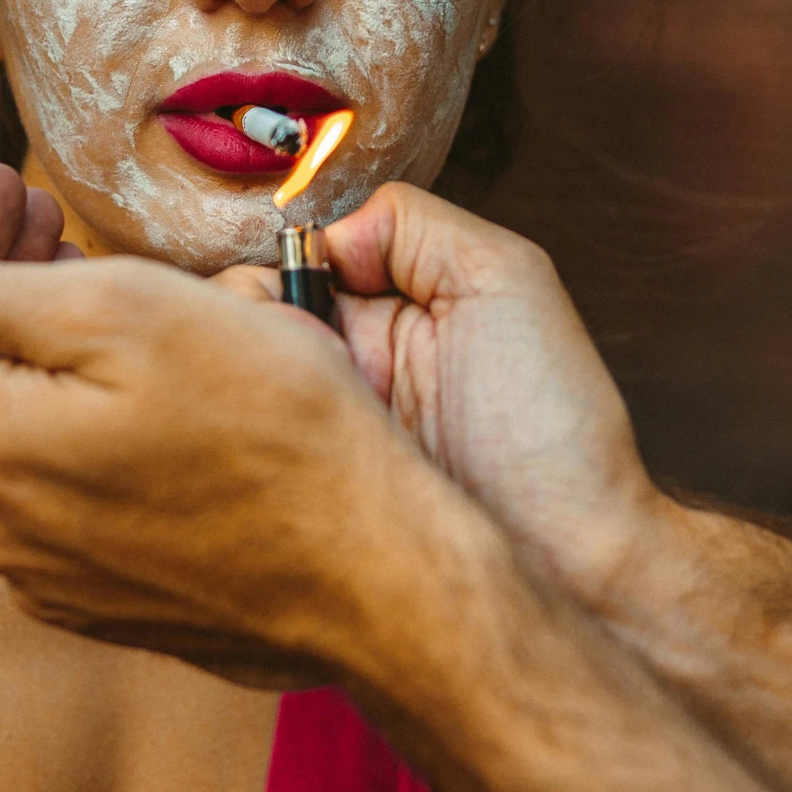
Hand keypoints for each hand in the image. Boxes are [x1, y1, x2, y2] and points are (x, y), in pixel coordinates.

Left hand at [0, 168, 495, 690]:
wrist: (375, 573)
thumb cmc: (268, 424)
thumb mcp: (114, 316)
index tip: (12, 181)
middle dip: (1, 286)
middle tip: (50, 219)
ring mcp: (46, 575)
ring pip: (20, 433)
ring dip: (44, 357)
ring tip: (102, 298)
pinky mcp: (104, 602)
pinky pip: (65, 494)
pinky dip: (84, 430)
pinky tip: (143, 399)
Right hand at [224, 185, 675, 613]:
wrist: (570, 566)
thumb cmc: (552, 427)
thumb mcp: (505, 279)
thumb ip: (412, 225)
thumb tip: (325, 234)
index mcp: (382, 313)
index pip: (283, 265)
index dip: (279, 270)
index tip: (306, 290)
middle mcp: (336, 369)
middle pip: (235, 322)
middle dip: (255, 323)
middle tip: (312, 354)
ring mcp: (310, 434)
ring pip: (221, 384)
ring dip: (251, 379)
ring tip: (314, 404)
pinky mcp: (291, 497)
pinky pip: (232, 454)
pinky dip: (244, 438)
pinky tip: (295, 446)